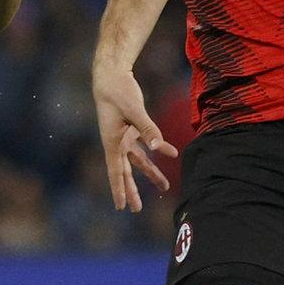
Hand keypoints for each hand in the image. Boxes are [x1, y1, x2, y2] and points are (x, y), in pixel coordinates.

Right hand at [93, 66, 178, 211]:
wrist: (111, 75)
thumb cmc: (118, 92)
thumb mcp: (133, 110)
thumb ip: (148, 129)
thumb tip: (159, 148)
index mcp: (112, 142)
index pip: (115, 172)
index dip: (118, 190)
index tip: (120, 207)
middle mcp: (117, 143)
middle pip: (125, 171)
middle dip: (131, 190)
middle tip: (135, 209)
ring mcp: (124, 137)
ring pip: (138, 160)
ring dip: (151, 172)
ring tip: (164, 186)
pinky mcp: (132, 128)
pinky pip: (146, 143)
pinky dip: (159, 148)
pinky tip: (172, 153)